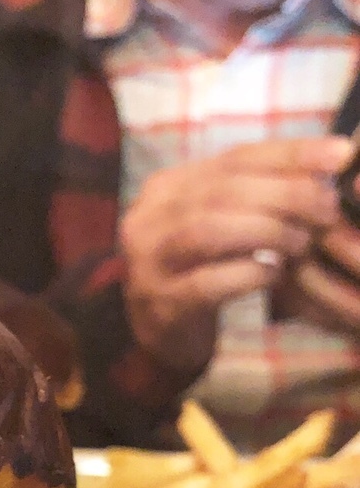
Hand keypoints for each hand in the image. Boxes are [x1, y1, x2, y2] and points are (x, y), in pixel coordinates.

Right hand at [120, 137, 353, 371]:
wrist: (154, 332)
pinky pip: (207, 283)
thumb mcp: (222, 221)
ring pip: (209, 231)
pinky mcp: (159, 303)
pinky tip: (274, 275)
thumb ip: (258, 192)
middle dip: (286, 196)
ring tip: (301, 243)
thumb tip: (330, 161)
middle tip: (326, 210)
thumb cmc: (199, 269)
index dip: (291, 155)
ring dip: (268, 233)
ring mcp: (147, 263)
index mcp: (166, 188)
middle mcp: (147, 219)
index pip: (235, 158)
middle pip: (222, 192)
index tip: (341, 156)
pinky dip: (249, 275)